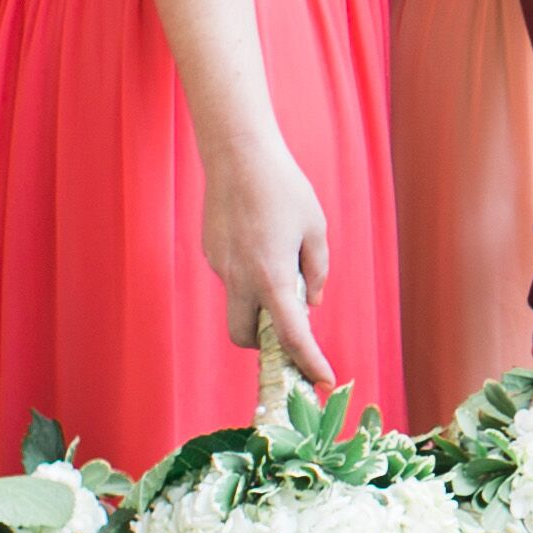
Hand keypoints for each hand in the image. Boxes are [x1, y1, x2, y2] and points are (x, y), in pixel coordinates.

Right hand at [202, 136, 341, 397]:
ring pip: (238, 305)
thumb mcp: (316, 229)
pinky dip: (249, 276)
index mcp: (271, 276)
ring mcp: (220, 267)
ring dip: (259, 304)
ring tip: (281, 262)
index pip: (290, 335)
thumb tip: (310, 303)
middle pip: (246, 337)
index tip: (322, 378)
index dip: (308, 361)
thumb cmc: (284, 188)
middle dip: (265, 345)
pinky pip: (232, 278)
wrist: (238, 154)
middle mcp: (240, 279)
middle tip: (290, 331)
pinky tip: (261, 240)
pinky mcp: (211, 252)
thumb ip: (317, 271)